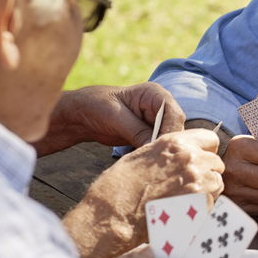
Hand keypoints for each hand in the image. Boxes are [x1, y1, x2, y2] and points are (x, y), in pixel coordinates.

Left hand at [37, 83, 185, 155]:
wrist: (82, 114)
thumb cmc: (96, 106)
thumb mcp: (116, 117)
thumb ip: (137, 131)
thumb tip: (154, 147)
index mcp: (155, 94)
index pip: (174, 114)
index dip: (169, 131)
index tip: (158, 148)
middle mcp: (160, 107)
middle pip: (175, 128)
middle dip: (166, 143)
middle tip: (157, 160)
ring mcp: (156, 122)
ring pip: (168, 139)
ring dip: (160, 150)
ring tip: (151, 164)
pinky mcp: (149, 134)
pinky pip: (157, 146)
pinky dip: (153, 154)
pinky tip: (147, 163)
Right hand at [65, 129, 224, 257]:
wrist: (113, 214)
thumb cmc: (120, 187)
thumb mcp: (143, 156)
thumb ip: (168, 152)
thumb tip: (181, 155)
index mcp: (175, 142)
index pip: (210, 138)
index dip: (206, 151)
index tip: (199, 161)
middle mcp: (190, 158)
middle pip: (216, 162)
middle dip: (207, 173)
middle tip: (189, 186)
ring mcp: (198, 181)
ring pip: (218, 183)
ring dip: (207, 191)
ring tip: (185, 201)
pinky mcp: (201, 204)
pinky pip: (212, 203)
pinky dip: (202, 208)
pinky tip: (184, 212)